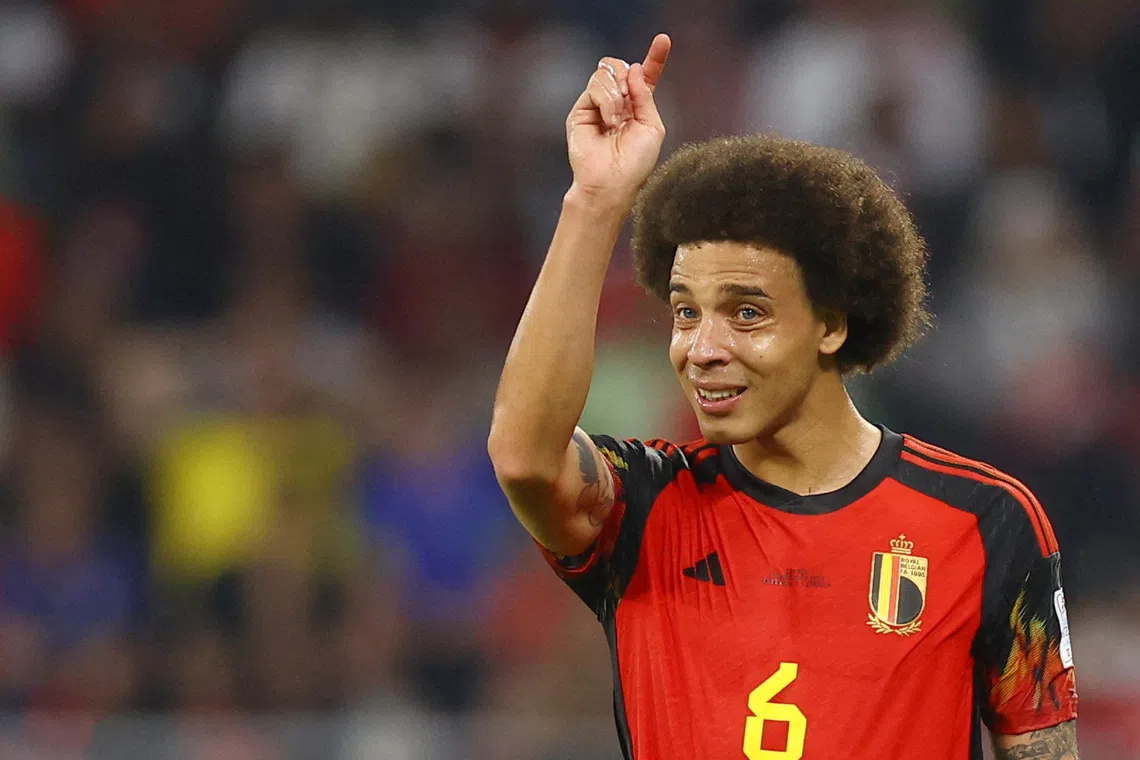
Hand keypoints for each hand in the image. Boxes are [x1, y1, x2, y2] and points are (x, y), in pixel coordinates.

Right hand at [566, 34, 670, 204]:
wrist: (610, 182)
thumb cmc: (634, 163)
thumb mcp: (652, 126)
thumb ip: (646, 96)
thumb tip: (634, 69)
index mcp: (637, 107)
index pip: (646, 77)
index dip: (655, 58)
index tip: (663, 40)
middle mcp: (617, 103)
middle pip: (621, 67)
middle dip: (628, 75)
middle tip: (630, 96)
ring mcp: (597, 105)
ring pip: (606, 73)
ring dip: (616, 94)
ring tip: (616, 120)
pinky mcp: (581, 110)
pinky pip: (595, 86)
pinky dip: (606, 101)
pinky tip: (608, 121)